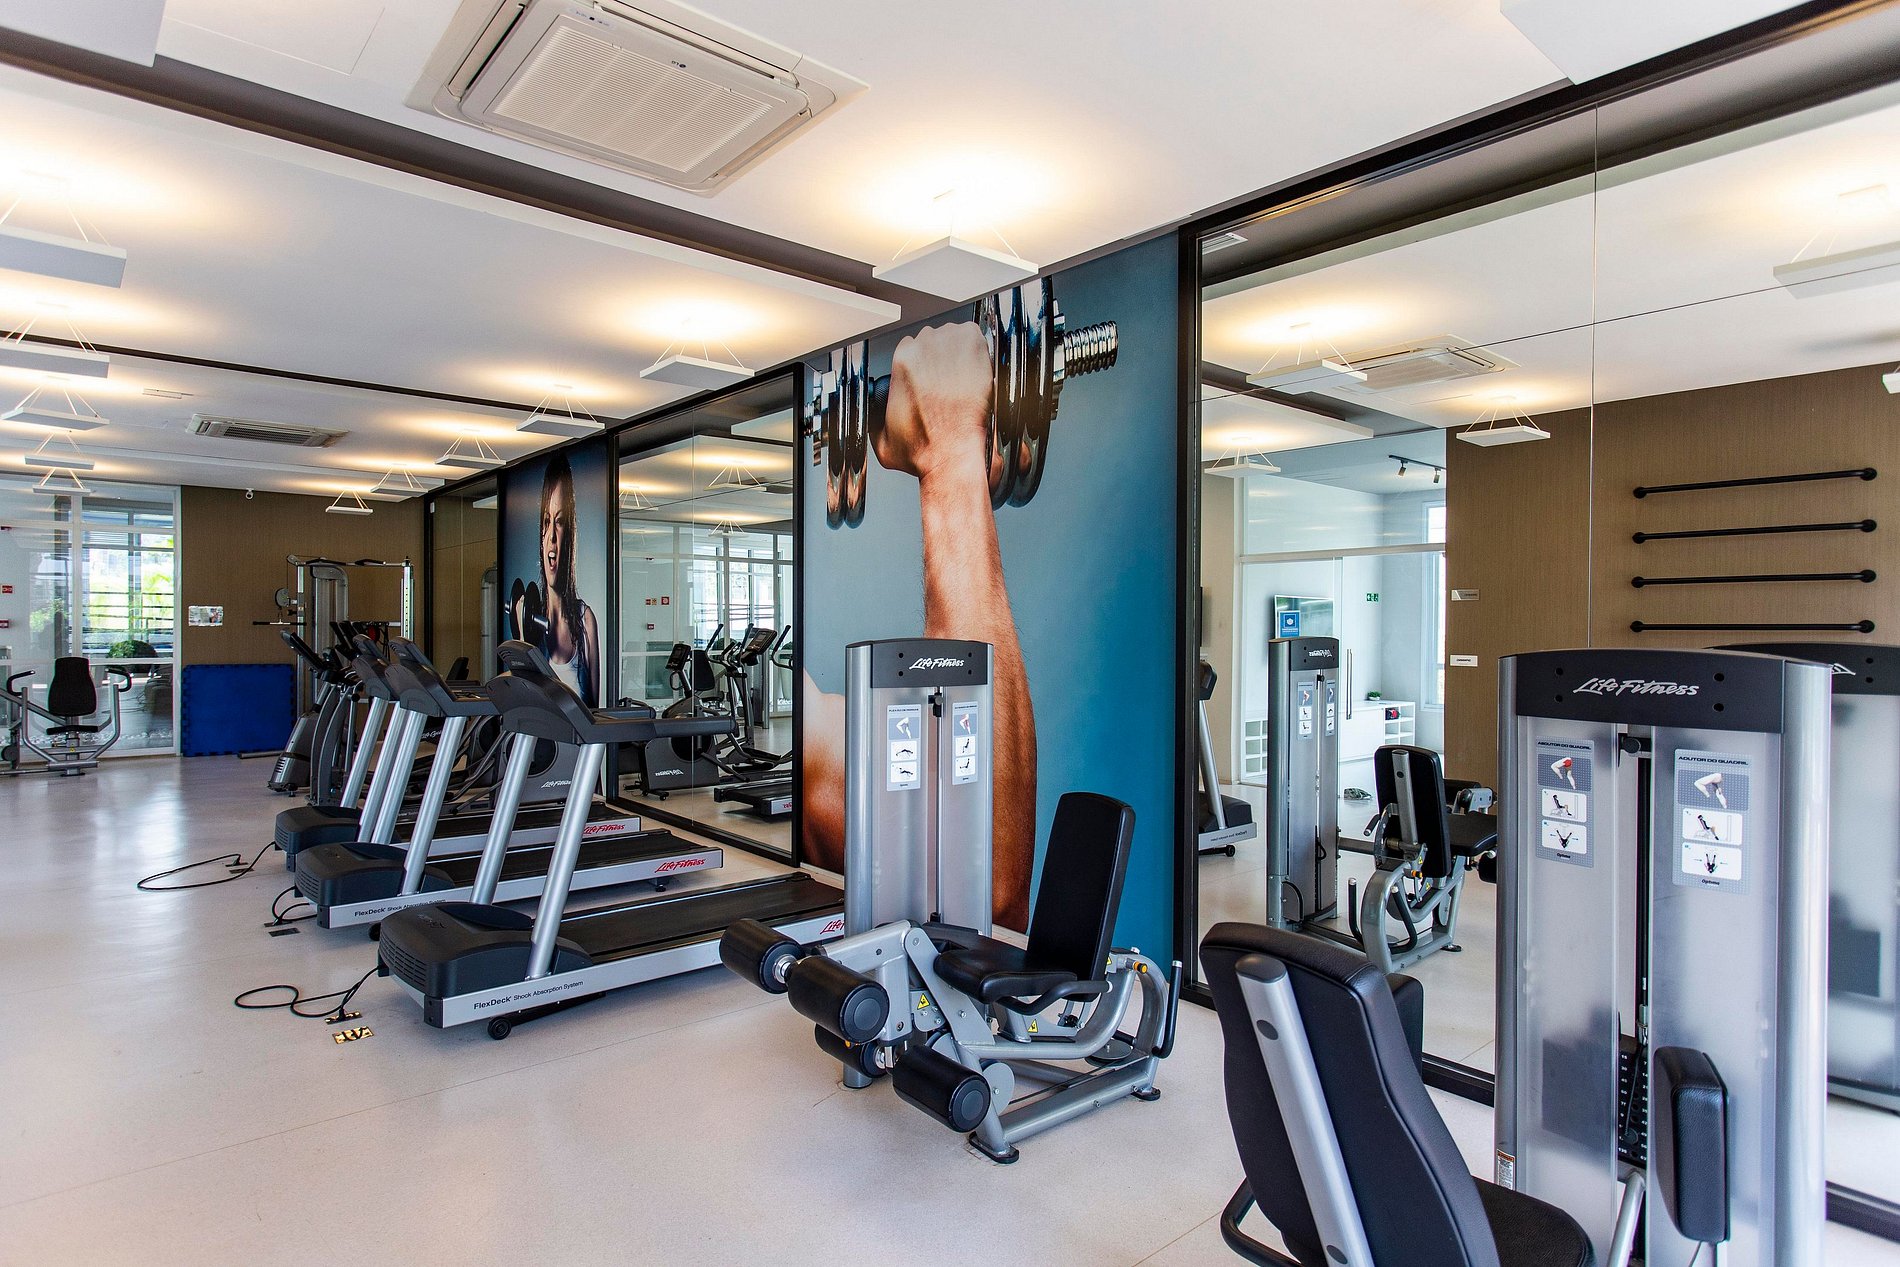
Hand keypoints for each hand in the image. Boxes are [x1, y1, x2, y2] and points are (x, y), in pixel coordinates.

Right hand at [875, 322, 991, 484]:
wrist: (951, 453)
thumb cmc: (924, 448)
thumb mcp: (883, 441)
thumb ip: (875, 421)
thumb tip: (876, 417)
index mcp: (902, 362)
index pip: (912, 349)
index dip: (924, 364)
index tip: (932, 378)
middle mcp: (923, 349)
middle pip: (932, 341)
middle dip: (941, 359)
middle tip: (951, 382)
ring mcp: (948, 345)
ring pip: (954, 337)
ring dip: (959, 353)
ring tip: (965, 378)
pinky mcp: (972, 346)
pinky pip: (974, 335)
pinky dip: (977, 348)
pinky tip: (977, 369)